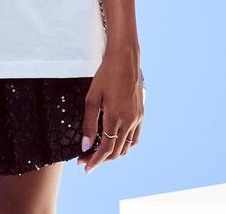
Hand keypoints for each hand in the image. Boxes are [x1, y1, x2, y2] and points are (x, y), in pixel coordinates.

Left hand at [76, 53, 143, 173]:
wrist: (124, 60)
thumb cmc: (105, 75)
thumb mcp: (92, 98)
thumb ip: (88, 123)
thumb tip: (85, 146)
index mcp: (115, 117)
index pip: (106, 149)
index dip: (95, 161)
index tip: (84, 167)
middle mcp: (129, 121)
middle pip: (116, 151)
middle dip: (100, 159)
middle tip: (85, 159)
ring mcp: (137, 118)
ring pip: (126, 147)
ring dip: (113, 154)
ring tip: (99, 154)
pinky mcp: (141, 114)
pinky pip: (135, 138)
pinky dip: (125, 146)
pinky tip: (115, 143)